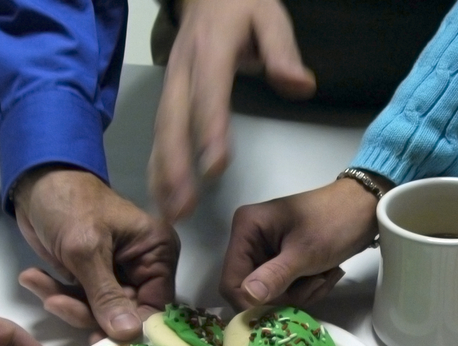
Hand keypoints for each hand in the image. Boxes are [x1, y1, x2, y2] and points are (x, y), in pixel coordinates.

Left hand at [13, 168, 180, 342]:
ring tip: (36, 282)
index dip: (132, 326)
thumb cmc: (69, 203)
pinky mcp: (92, 278)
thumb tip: (127, 335)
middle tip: (55, 303)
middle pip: (126, 313)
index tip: (101, 339)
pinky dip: (56, 293)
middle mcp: (144, 267)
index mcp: (158, 253)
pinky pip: (80, 301)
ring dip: (66, 302)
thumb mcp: (86, 250)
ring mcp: (118, 274)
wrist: (34, 181)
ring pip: (99, 312)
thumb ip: (106, 295)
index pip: (156, 305)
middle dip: (87, 312)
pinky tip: (33, 277)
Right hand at [150, 0, 315, 219]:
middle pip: (175, 122)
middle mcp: (184, 71)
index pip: (209, 95)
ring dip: (162, 175)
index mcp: (211, 51)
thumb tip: (300, 86)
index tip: (214, 167)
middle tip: (183, 206)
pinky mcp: (168, 96)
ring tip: (169, 213)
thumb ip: (283, 51)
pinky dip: (157, 168)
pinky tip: (161, 196)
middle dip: (176, 167)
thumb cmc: (242, 6)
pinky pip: (159, 135)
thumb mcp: (269, 16)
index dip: (210, 131)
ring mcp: (172, 84)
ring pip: (162, 133)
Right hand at [219, 178, 381, 309]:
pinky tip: (326, 274)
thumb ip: (275, 276)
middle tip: (316, 284)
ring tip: (325, 275)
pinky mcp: (282, 260)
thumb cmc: (335, 222)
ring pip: (272, 294)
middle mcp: (250, 239)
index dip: (251, 303)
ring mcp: (267, 251)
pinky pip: (286, 288)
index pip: (231, 281)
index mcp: (246, 228)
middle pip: (252, 291)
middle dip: (286, 296)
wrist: (365, 209)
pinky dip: (307, 289)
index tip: (279, 310)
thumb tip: (248, 298)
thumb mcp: (305, 252)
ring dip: (302, 293)